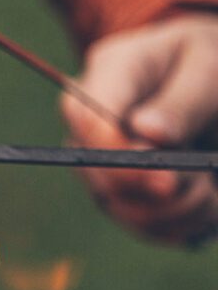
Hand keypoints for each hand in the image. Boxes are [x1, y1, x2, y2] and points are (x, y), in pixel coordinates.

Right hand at [62, 14, 217, 244]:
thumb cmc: (213, 65)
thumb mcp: (210, 68)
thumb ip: (182, 101)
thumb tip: (145, 133)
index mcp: (110, 72)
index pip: (83, 114)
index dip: (113, 151)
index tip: (163, 174)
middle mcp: (92, 118)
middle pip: (92, 167)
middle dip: (151, 185)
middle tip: (201, 183)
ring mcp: (102, 156)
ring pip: (114, 202)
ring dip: (171, 210)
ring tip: (208, 190)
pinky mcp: (122, 190)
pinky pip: (138, 223)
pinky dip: (177, 224)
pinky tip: (203, 203)